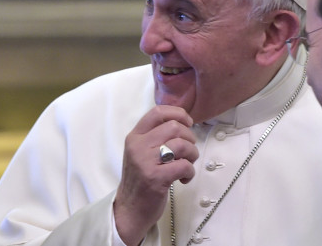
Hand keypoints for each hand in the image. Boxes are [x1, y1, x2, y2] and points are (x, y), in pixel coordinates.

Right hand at [113, 105, 198, 245]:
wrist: (129, 209)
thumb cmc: (139, 180)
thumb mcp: (140, 153)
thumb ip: (154, 138)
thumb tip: (182, 125)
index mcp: (134, 136)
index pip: (157, 112)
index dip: (178, 113)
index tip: (188, 123)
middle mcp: (138, 146)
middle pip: (174, 127)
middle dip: (189, 137)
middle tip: (188, 151)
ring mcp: (146, 162)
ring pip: (182, 145)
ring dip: (192, 154)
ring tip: (188, 164)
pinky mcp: (156, 178)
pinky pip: (184, 165)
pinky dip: (190, 172)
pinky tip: (184, 178)